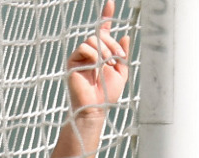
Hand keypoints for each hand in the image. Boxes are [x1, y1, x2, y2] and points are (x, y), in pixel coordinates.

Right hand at [67, 2, 128, 116]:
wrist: (96, 106)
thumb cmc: (107, 93)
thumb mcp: (121, 73)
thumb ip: (122, 55)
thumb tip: (125, 37)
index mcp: (102, 52)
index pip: (103, 31)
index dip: (106, 16)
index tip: (110, 3)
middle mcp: (90, 52)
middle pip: (99, 35)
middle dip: (112, 44)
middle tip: (119, 57)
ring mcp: (80, 55)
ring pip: (92, 40)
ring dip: (104, 51)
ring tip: (109, 64)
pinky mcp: (72, 60)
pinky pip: (83, 48)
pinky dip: (93, 55)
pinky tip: (96, 65)